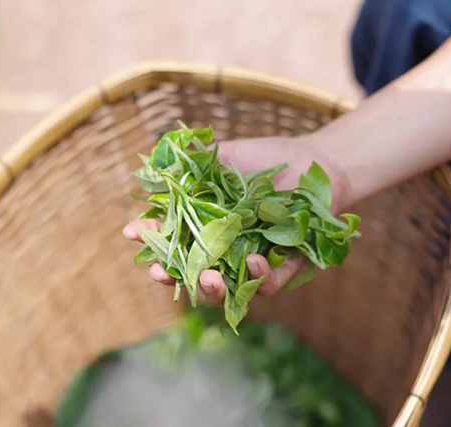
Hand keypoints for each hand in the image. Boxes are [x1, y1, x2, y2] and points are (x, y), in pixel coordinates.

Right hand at [123, 135, 348, 302]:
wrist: (317, 163)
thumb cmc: (269, 158)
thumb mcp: (226, 158)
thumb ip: (195, 168)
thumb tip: (155, 171)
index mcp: (207, 225)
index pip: (172, 239)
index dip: (151, 239)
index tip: (133, 233)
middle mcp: (225, 249)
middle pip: (192, 273)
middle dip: (172, 276)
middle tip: (160, 272)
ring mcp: (252, 261)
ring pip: (226, 290)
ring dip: (211, 290)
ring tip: (208, 279)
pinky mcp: (283, 268)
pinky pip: (267, 285)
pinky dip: (258, 278)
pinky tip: (254, 262)